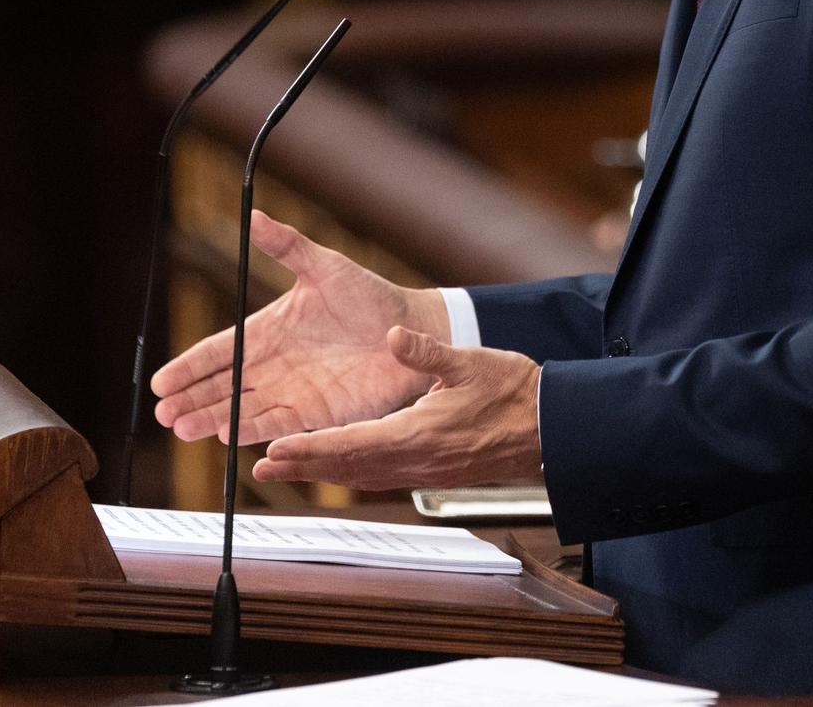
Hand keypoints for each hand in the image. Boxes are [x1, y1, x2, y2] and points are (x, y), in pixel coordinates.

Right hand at [152, 211, 447, 444]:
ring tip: (184, 428)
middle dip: (191, 399)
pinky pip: (278, 424)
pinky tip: (229, 435)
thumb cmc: (371, 296)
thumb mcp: (326, 266)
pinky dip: (253, 430)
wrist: (411, 330)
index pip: (219, 352)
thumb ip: (288, 246)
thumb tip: (254, 216)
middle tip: (163, 414)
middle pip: (222, 387)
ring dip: (212, 418)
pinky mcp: (316, 413)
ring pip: (241, 409)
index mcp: (269, 330)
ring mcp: (292, 391)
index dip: (189, 367)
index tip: (161, 382)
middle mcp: (274, 365)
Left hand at [255, 329, 543, 490]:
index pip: (351, 444)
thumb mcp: (470, 363)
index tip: (276, 450)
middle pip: (347, 468)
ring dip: (323, 473)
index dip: (310, 448)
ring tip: (288, 469)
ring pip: (361, 475)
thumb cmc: (514, 394)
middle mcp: (415, 462)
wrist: (550, 429)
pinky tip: (342, 465)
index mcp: (418, 434)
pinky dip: (353, 472)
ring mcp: (424, 472)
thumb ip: (427, 353)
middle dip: (302, 468)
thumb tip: (392, 337)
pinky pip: (382, 476)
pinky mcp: (434, 473)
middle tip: (262, 468)